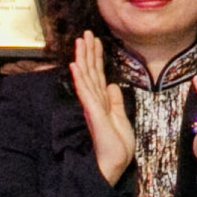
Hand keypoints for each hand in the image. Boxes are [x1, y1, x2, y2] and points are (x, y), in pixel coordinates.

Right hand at [65, 31, 137, 178]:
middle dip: (88, 52)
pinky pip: (86, 93)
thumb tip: (113, 85)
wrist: (114, 163)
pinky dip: (80, 78)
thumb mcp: (120, 118)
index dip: (96, 57)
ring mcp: (92, 107)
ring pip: (86, 77)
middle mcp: (94, 101)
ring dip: (82, 58)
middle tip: (85, 33)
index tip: (95, 40)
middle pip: (90, 72)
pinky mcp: (93, 114)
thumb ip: (115, 101)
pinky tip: (75, 65)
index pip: (98, 75)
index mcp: (101, 102)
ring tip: (80, 41)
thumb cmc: (117, 145)